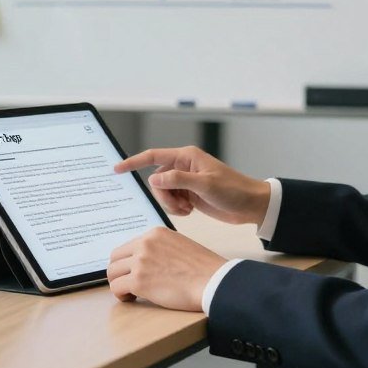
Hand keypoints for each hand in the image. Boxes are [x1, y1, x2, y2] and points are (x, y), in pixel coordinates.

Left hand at [107, 226, 225, 310]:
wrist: (213, 281)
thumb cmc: (202, 269)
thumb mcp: (179, 245)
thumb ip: (160, 248)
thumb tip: (146, 261)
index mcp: (155, 233)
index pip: (128, 246)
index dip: (128, 262)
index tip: (133, 272)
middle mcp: (145, 243)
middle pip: (116, 257)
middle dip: (119, 271)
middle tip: (128, 283)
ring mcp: (141, 261)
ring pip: (112, 273)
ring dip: (119, 283)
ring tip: (131, 292)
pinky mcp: (139, 281)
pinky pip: (117, 288)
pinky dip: (121, 295)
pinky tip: (132, 299)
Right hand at [115, 146, 269, 226]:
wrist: (250, 205)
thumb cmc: (233, 190)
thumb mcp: (205, 185)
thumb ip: (178, 180)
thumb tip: (154, 177)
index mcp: (186, 157)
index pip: (153, 156)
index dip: (133, 162)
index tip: (117, 168)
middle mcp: (184, 166)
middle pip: (157, 180)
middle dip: (163, 196)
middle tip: (179, 206)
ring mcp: (186, 181)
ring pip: (163, 192)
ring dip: (171, 204)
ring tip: (187, 210)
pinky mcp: (190, 194)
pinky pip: (172, 201)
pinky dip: (177, 209)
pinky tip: (191, 211)